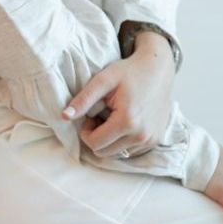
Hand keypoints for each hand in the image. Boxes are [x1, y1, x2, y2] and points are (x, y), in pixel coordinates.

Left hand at [63, 33, 174, 158]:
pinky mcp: (156, 141)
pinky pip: (130, 151)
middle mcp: (142, 136)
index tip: (90, 115)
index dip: (86, 131)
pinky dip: (122, 141)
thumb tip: (64, 116)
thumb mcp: (103, 80)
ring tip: (112, 118)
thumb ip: (83, 99)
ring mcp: (151, 140)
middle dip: (96, 137)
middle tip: (99, 116)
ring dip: (109, 140)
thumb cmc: (129, 72)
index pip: (95, 143)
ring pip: (117, 154)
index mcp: (127, 122)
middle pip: (105, 152)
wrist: (158, 69)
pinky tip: (123, 123)